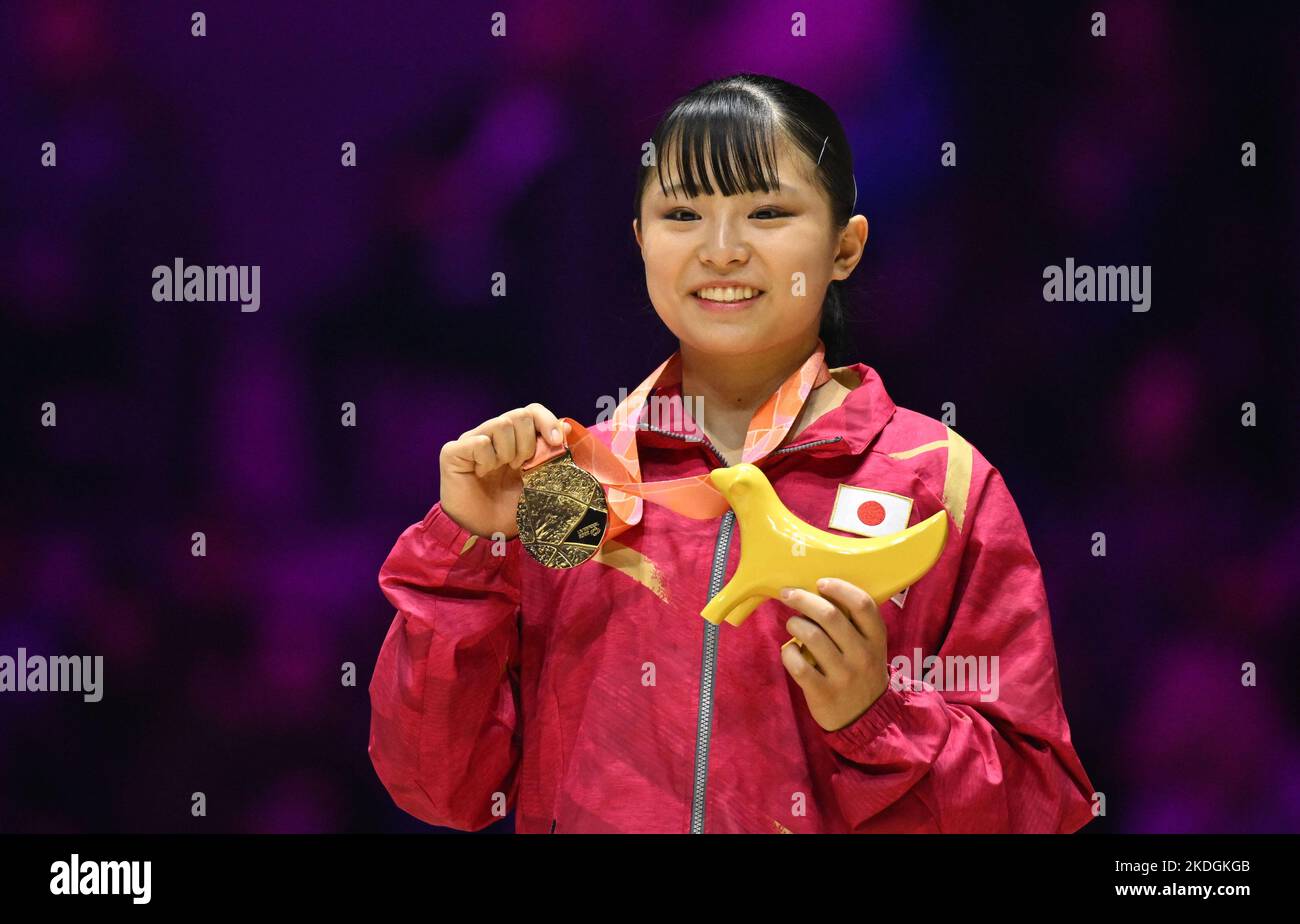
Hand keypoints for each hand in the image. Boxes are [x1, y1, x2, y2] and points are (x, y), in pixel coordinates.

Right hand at [439, 404, 570, 538]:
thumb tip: (567, 428)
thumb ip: (551, 455)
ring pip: (500, 424)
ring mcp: (471, 440)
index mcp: (513, 439)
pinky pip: (479, 442)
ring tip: (500, 470)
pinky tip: (482, 473)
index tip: (557, 441)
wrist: (484, 534)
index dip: (546, 421)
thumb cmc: (509, 509)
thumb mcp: (538, 481)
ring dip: (508, 452)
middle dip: (527, 443)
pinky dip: (486, 460)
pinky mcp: (453, 451)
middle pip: (518, 415)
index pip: (531, 411)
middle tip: (520, 466)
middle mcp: (491, 435)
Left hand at [777, 577, 890, 732]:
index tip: (820, 582)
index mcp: (876, 639)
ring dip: (794, 623)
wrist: (865, 717)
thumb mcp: (869, 646)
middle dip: (803, 599)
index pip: (862, 604)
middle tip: (788, 594)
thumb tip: (817, 590)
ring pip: (811, 636)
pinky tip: (789, 650)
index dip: (839, 588)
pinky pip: (798, 665)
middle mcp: (862, 655)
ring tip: (792, 624)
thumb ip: (853, 622)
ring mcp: (844, 676)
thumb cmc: (860, 670)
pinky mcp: (824, 693)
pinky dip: (787, 652)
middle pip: (830, 615)